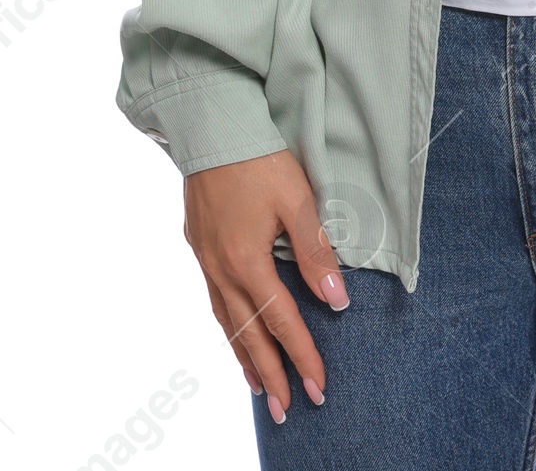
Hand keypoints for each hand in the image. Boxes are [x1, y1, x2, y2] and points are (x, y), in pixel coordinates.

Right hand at [183, 149, 349, 423]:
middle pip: (248, 336)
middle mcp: (222, 269)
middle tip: (286, 410)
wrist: (211, 125)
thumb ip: (315, 251)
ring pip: (227, 323)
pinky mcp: (199, 245)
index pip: (282, 323)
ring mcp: (206, 259)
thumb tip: (336, 298)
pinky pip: (214, 301)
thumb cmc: (258, 158)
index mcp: (247, 262)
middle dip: (271, 375)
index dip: (302, 357)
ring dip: (245, 357)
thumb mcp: (297, 199)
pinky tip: (235, 331)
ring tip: (259, 387)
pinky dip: (228, 327)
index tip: (318, 388)